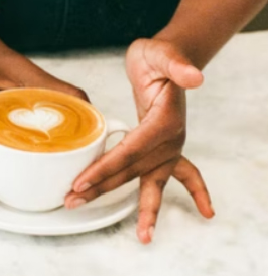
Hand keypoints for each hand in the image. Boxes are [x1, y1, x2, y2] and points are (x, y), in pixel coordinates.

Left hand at [65, 38, 214, 243]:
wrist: (168, 58)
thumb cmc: (160, 56)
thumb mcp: (162, 54)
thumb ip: (176, 64)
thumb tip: (194, 77)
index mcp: (165, 122)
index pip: (130, 152)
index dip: (105, 169)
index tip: (81, 182)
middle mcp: (171, 140)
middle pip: (132, 171)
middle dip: (101, 188)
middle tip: (72, 200)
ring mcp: (170, 146)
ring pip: (148, 181)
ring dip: (128, 200)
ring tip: (112, 221)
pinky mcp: (163, 146)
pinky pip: (180, 176)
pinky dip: (192, 193)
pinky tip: (204, 210)